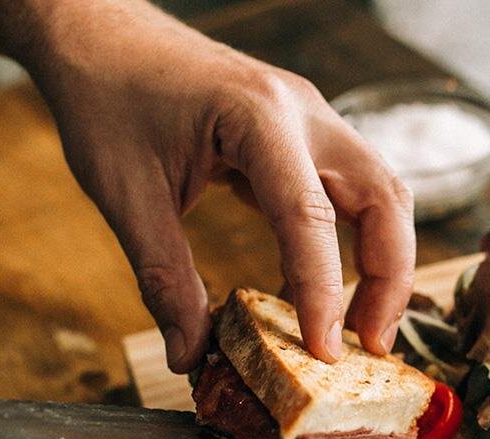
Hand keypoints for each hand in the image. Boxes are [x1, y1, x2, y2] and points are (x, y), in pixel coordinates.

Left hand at [24, 1, 414, 371]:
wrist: (100, 34)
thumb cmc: (108, 97)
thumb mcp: (124, 194)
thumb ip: (164, 277)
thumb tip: (190, 354)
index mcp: (258, 117)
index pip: (310, 216)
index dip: (323, 291)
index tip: (322, 351)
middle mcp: (303, 112)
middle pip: (384, 198)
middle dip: (389, 278)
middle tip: (370, 346)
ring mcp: (310, 119)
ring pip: (381, 193)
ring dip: (383, 262)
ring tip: (358, 328)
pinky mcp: (303, 134)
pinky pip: (348, 191)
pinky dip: (349, 244)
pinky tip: (315, 292)